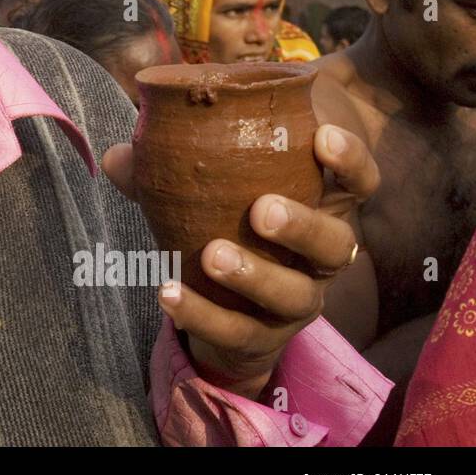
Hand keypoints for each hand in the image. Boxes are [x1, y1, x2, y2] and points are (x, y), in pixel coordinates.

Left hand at [102, 124, 378, 399]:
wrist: (224, 313)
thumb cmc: (225, 227)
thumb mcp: (206, 194)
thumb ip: (167, 172)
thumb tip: (116, 156)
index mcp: (321, 207)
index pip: (359, 183)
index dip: (351, 160)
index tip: (324, 136)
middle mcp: (322, 258)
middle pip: (337, 244)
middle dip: (303, 225)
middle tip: (261, 209)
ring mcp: (299, 301)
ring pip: (294, 295)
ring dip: (255, 275)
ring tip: (211, 255)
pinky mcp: (265, 338)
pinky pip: (239, 331)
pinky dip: (203, 314)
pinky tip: (168, 292)